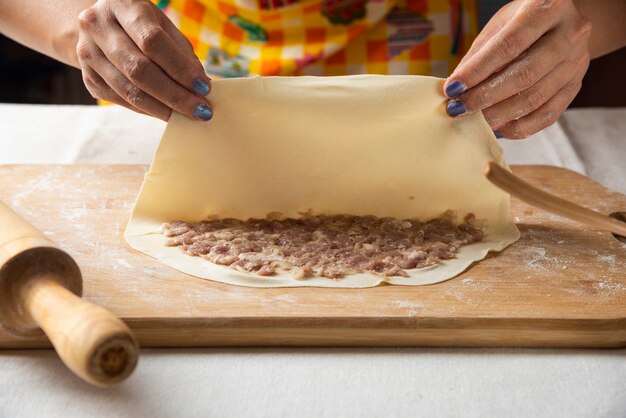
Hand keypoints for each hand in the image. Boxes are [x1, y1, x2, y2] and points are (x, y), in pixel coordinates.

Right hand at [76, 0, 212, 120]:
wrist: (101, 25)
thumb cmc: (142, 25)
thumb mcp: (163, 26)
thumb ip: (182, 54)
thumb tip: (202, 86)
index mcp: (121, 5)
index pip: (152, 42)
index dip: (180, 68)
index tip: (204, 88)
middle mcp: (97, 27)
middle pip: (139, 70)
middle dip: (175, 95)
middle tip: (201, 110)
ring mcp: (88, 54)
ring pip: (129, 91)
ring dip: (163, 108)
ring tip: (189, 116)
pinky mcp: (89, 79)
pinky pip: (122, 101)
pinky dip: (149, 110)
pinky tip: (168, 112)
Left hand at [443, 0, 591, 138]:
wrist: (563, 21)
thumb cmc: (523, 21)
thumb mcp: (500, 25)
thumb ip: (478, 55)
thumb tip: (454, 89)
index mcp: (549, 7)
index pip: (508, 45)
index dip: (477, 71)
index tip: (452, 89)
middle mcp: (570, 33)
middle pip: (524, 75)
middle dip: (485, 97)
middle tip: (459, 109)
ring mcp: (577, 61)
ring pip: (535, 98)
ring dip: (499, 116)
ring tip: (475, 121)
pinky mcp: (577, 84)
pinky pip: (548, 115)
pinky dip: (520, 127)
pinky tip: (498, 128)